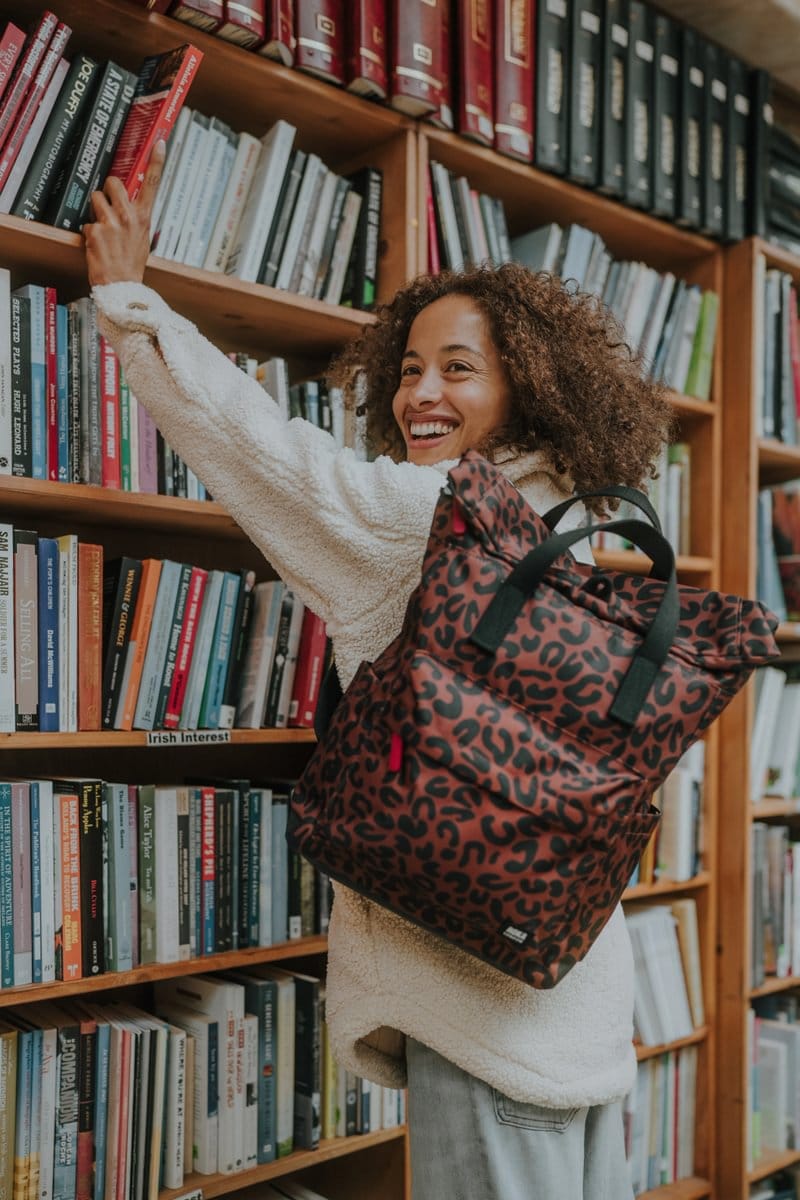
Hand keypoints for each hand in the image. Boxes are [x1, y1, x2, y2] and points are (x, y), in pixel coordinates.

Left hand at [83, 140, 165, 286]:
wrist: (122, 286)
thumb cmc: (132, 264)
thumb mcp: (142, 239)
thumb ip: (136, 218)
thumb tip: (129, 203)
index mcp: (143, 218)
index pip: (152, 184)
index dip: (156, 161)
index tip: (159, 143)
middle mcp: (129, 217)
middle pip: (113, 182)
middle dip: (107, 189)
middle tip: (108, 203)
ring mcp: (111, 223)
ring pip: (96, 198)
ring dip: (96, 210)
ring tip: (103, 229)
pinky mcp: (95, 231)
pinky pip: (88, 222)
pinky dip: (90, 233)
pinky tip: (97, 245)